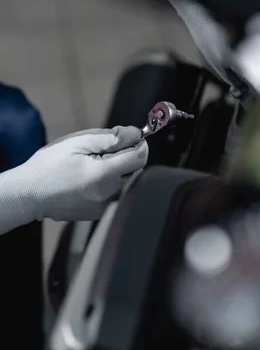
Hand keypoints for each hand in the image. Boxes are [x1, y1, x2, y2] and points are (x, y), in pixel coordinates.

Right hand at [0, 126, 147, 233]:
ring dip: (118, 171)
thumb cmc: (49, 166)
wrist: (29, 195)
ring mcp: (104, 207)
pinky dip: (109, 184)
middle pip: (135, 170)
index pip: (140, 157)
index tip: (131, 138)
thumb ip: (110, 138)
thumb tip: (134, 135)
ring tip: (93, 166)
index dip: (139, 144)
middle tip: (104, 151)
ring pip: (125, 183)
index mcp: (104, 174)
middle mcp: (109, 194)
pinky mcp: (98, 214)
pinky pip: (114, 194)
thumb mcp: (78, 142)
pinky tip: (89, 180)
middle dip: (126, 157)